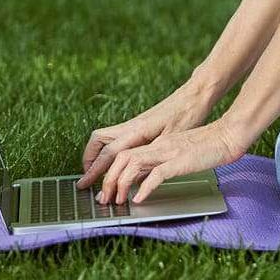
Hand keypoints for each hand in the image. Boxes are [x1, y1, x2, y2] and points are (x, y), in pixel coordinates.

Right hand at [76, 83, 211, 191]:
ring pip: (105, 137)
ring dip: (97, 154)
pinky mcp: (140, 124)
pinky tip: (115, 161)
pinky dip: (108, 149)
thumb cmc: (187, 115)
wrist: (195, 96)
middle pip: (98, 140)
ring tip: (97, 172)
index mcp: (137, 130)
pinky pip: (116, 137)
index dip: (95, 171)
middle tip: (87, 179)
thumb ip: (152, 159)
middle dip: (89, 161)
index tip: (85, 184)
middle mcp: (131, 125)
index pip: (108, 152)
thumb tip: (133, 179)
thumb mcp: (172, 142)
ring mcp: (134, 123)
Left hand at [89, 120, 245, 205]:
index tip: (106, 189)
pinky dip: (145, 187)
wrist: (229, 135)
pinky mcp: (180, 160)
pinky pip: (156, 173)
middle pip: (122, 158)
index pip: (125, 154)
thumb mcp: (181, 153)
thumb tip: (147, 180)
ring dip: (121, 184)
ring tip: (119, 201)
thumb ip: (164, 162)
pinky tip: (140, 199)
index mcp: (158, 144)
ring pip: (132, 164)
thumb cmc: (210, 146)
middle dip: (108, 180)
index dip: (110, 171)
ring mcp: (169, 151)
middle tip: (105, 199)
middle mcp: (160, 145)